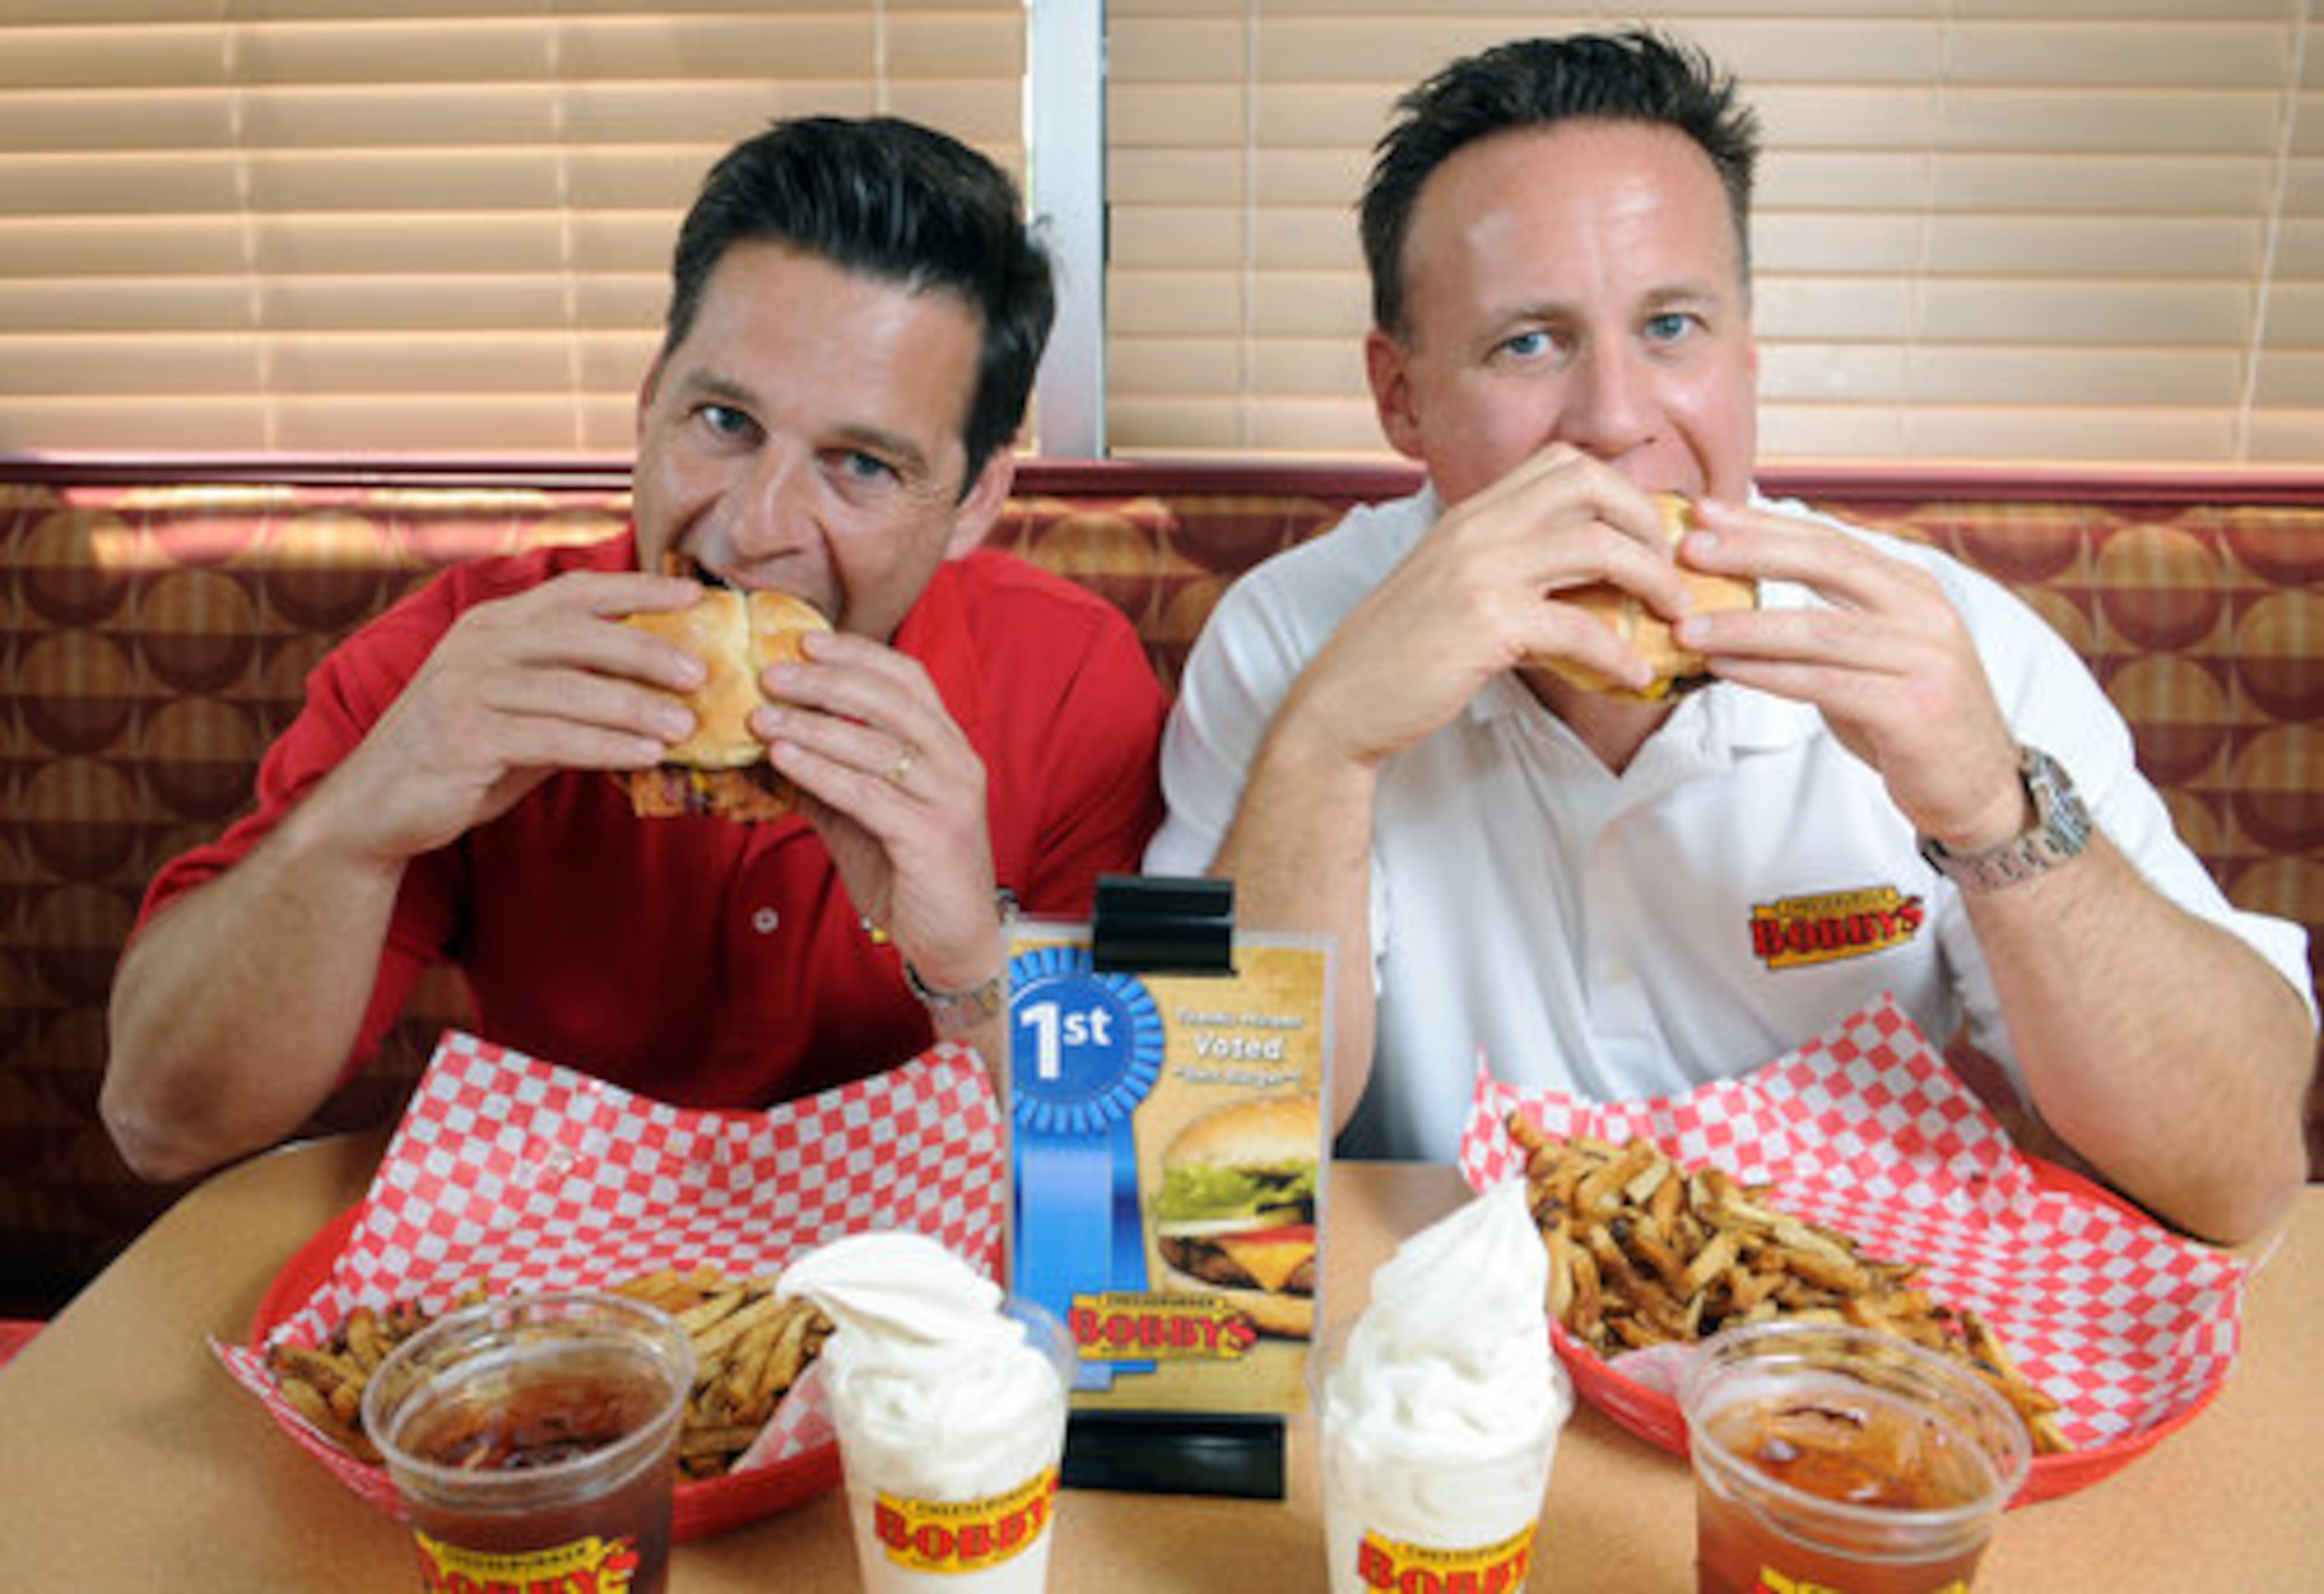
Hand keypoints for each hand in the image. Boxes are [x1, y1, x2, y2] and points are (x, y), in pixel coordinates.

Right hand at [323, 571, 706, 861]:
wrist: (376, 805)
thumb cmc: (462, 753)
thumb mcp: (522, 710)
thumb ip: (574, 691)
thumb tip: (659, 689)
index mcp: (494, 625)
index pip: (574, 592)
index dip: (637, 589)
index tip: (695, 594)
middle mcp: (478, 645)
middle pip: (577, 632)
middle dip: (645, 648)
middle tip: (701, 671)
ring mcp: (466, 689)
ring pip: (569, 688)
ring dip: (634, 705)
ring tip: (686, 725)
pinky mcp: (462, 738)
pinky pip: (550, 738)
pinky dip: (604, 745)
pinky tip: (645, 755)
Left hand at [757, 634, 1002, 988]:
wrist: (954, 940)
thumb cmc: (909, 872)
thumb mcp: (865, 814)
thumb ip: (832, 776)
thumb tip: (770, 741)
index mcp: (948, 746)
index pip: (908, 678)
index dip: (857, 654)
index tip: (804, 640)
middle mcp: (958, 763)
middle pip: (890, 700)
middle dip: (825, 681)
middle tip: (770, 673)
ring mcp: (950, 798)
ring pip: (876, 745)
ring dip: (811, 726)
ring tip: (761, 717)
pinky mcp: (933, 836)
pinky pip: (868, 794)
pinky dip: (821, 772)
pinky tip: (784, 759)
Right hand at [1286, 446, 1692, 768]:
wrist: (1342, 700)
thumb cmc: (1400, 653)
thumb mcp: (1454, 589)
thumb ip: (1510, 572)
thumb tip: (1581, 590)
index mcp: (1471, 513)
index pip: (1561, 463)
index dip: (1619, 491)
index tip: (1644, 535)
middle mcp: (1478, 527)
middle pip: (1590, 484)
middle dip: (1647, 522)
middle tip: (1670, 568)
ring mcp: (1481, 570)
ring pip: (1598, 545)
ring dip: (1652, 581)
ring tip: (1672, 616)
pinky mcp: (1487, 623)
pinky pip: (1580, 627)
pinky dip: (1620, 653)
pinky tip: (1634, 675)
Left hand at [1673, 500, 2026, 845]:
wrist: (1978, 787)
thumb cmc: (1910, 718)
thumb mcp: (1874, 655)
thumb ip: (1827, 623)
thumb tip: (1742, 601)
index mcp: (1911, 588)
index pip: (1830, 541)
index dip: (1766, 524)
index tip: (1707, 512)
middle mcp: (1923, 612)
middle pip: (1825, 564)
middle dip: (1750, 551)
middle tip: (1688, 548)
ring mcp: (1924, 658)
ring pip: (1817, 629)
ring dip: (1745, 626)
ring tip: (1688, 626)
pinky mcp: (1913, 709)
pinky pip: (1823, 684)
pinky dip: (1766, 674)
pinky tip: (1724, 667)